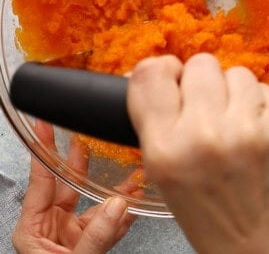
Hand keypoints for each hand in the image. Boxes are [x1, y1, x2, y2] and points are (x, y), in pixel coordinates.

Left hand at [13, 121, 133, 253]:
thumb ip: (94, 236)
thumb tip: (116, 206)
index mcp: (34, 227)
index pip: (40, 179)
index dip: (43, 149)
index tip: (43, 125)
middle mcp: (51, 225)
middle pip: (69, 182)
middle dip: (82, 158)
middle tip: (86, 133)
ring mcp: (71, 233)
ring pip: (94, 201)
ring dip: (115, 190)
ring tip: (130, 174)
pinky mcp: (88, 242)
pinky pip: (108, 223)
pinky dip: (123, 213)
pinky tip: (134, 203)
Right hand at [128, 53, 268, 253]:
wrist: (266, 247)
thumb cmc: (209, 212)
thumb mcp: (162, 173)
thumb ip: (154, 119)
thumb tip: (145, 72)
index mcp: (165, 150)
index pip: (150, 74)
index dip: (162, 70)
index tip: (172, 79)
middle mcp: (204, 135)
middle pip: (200, 63)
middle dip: (201, 81)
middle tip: (208, 108)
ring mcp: (248, 130)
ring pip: (236, 72)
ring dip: (233, 91)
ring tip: (235, 121)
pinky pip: (264, 88)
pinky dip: (258, 103)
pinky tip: (257, 129)